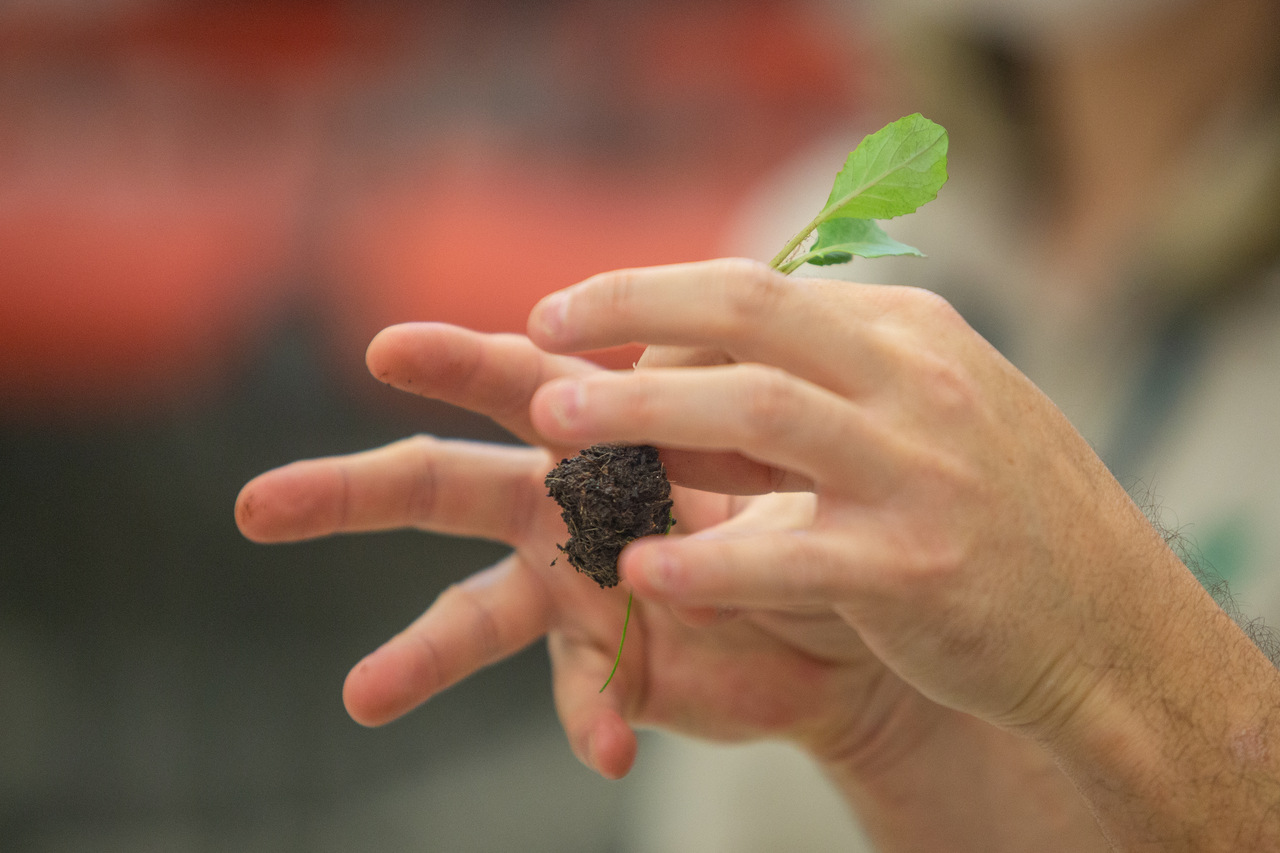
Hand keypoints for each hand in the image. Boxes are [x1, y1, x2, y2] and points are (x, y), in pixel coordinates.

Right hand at [234, 322, 932, 781]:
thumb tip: (672, 358)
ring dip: (418, 653)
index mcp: (592, 427)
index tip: (383, 348)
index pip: (513, 381)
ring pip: (476, 614)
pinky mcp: (608, 663)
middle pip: (442, 486)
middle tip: (257, 505)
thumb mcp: (764, 429)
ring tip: (360, 696)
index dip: (450, 363)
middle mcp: (558, 503)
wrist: (845, 608)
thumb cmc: (794, 494)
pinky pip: (583, 693)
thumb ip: (715, 392)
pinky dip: (591, 715)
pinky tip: (610, 746)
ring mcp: (572, 589)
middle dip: (350, 491)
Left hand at [523, 258, 1279, 849]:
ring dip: (646, 415)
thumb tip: (692, 362)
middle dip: (631, 312)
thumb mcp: (930, 411)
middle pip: (751, 314)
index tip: (573, 312)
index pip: (759, 288)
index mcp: (909, 335)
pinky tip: (643, 572)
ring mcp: (922, 470)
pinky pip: (793, 554)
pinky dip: (712, 561)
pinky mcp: (919, 567)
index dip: (652, 295)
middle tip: (537, 332)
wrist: (1113, 628)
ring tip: (557, 434)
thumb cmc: (998, 517)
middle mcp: (917, 381)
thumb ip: (829, 378)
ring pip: (762, 411)